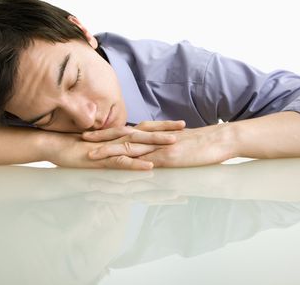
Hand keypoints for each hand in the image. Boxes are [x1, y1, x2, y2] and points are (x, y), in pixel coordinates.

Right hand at [43, 120, 185, 169]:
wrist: (55, 145)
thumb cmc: (78, 147)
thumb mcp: (103, 146)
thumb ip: (118, 146)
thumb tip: (133, 149)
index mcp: (119, 135)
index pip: (144, 128)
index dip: (162, 126)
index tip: (181, 124)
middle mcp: (117, 138)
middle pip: (145, 132)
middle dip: (165, 130)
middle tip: (185, 128)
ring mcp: (110, 148)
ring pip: (137, 145)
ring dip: (156, 144)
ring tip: (174, 144)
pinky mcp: (101, 160)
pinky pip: (121, 162)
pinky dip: (136, 164)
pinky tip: (149, 166)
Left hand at [85, 122, 237, 166]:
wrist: (219, 139)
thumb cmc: (200, 142)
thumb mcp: (176, 141)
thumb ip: (161, 144)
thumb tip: (151, 150)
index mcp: (153, 132)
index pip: (126, 130)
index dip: (108, 132)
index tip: (93, 134)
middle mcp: (152, 137)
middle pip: (121, 135)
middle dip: (100, 138)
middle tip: (81, 139)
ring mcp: (158, 147)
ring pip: (127, 147)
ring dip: (107, 152)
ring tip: (90, 156)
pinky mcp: (166, 157)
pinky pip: (144, 162)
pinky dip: (128, 165)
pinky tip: (116, 168)